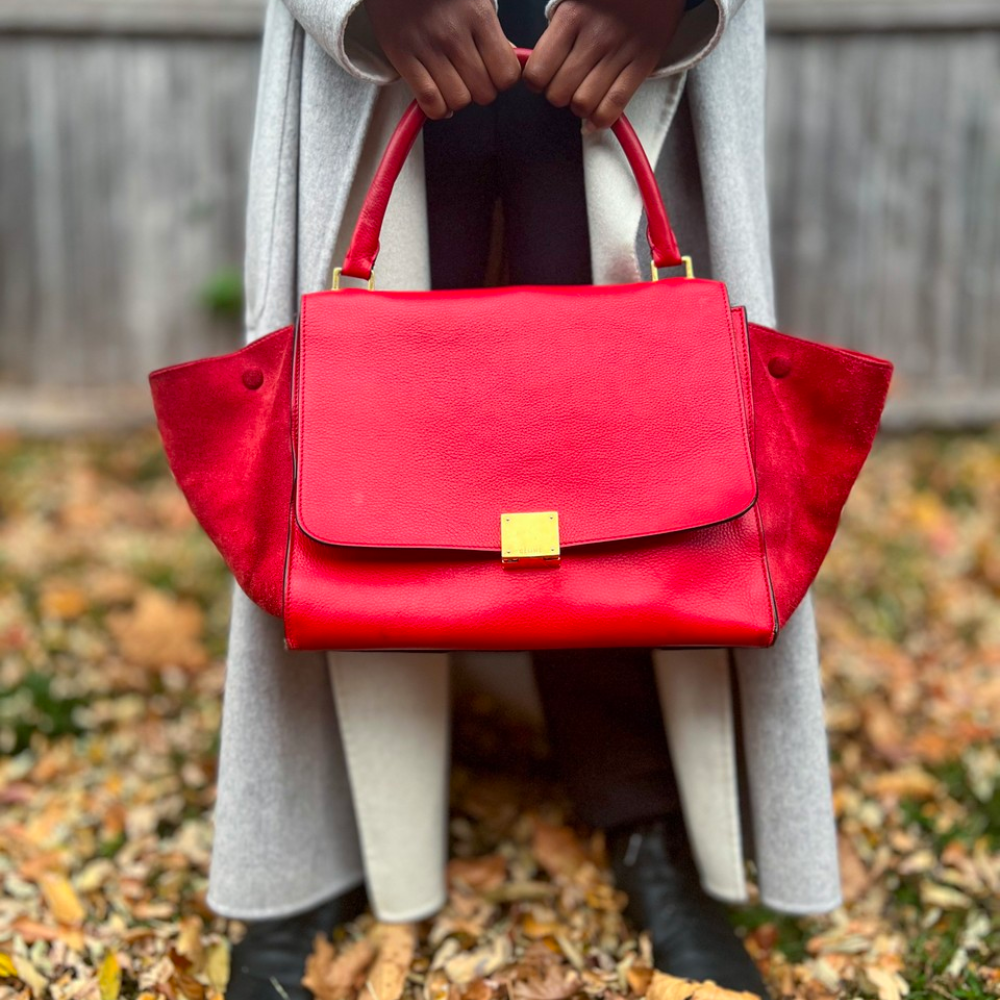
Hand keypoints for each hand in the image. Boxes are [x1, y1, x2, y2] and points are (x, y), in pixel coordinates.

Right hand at [364, 0, 521, 119]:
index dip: (502, 80)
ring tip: (450, 84)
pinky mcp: (402, 56)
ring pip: (458, 101)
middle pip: (484, 94)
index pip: (506, 74)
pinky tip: (435, 97)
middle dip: (480, 91)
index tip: (494, 74)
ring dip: (457, 99)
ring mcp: (428, 47)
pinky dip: (435, 108)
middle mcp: (455, 34)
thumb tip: (509, 59)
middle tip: (469, 78)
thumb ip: (493, 31)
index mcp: (479, 17)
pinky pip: (429, 101)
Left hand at [523, 0, 685, 130]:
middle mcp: (594, 36)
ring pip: (583, 105)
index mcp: (570, 17)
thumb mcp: (574, 2)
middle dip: (559, 95)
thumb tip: (540, 73)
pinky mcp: (643, 63)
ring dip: (581, 106)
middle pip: (558, 95)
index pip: (537, 74)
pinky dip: (602, 118)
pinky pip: (613, 106)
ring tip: (587, 93)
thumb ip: (557, 36)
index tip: (544, 79)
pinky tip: (598, 115)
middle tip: (568, 84)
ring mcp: (620, 51)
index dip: (537, 82)